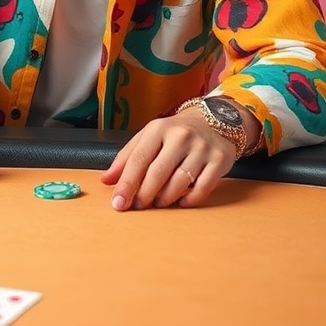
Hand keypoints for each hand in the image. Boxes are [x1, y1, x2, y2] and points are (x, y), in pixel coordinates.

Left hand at [100, 109, 237, 209]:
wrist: (214, 119)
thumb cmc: (176, 132)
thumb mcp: (149, 137)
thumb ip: (127, 157)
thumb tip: (106, 180)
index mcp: (159, 129)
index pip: (138, 159)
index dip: (126, 184)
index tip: (118, 203)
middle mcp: (181, 136)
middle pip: (157, 173)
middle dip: (144, 195)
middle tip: (138, 205)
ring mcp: (202, 148)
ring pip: (179, 183)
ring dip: (165, 199)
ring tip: (159, 202)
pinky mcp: (219, 159)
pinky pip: (203, 188)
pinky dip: (189, 200)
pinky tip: (181, 201)